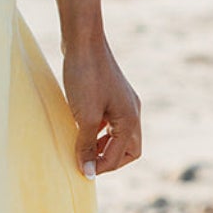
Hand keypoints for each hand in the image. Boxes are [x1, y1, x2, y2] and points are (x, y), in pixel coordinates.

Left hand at [62, 36, 140, 176]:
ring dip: (103, 145)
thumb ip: (86, 145)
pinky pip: (110, 120)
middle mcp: (132, 110)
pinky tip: (80, 128)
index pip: (121, 156)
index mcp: (130, 119)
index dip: (101, 167)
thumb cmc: (85, 77)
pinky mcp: (111, 92)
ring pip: (118, 134)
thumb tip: (87, 171)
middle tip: (87, 163)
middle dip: (109, 159)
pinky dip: (99, 130)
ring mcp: (123, 100)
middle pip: (128, 148)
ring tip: (82, 148)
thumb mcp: (84, 117)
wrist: (82, 40)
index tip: (81, 172)